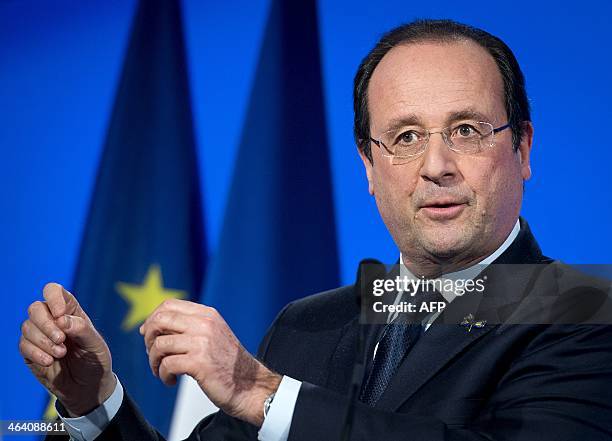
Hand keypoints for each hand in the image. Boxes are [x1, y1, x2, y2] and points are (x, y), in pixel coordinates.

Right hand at [18, 283, 115, 416]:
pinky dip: (36, 353)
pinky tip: (50, 361)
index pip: (53, 291)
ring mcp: (40, 336)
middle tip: (61, 339)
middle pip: (35, 308)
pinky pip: (23, 345)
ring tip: (60, 353)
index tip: (60, 314)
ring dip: (43, 341)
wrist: (87, 388)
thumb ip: (81, 329)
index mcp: (70, 311)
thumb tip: (61, 319)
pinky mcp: (30, 352)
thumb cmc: (95, 360)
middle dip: (46, 324)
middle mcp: (52, 320)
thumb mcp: (95, 344)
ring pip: (27, 327)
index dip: (53, 297)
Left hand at [140, 299, 280, 426]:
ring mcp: (202, 343)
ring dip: (154, 361)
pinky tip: (172, 380)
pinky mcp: (199, 363)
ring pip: (159, 344)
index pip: (169, 305)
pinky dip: (163, 375)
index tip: (148, 334)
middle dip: (148, 338)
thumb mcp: (212, 335)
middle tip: (153, 354)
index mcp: (207, 314)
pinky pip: (166, 365)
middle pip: (160, 320)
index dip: (152, 318)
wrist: (249, 385)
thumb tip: (149, 327)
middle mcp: (204, 324)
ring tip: (161, 371)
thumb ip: (188, 326)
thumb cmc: (227, 364)